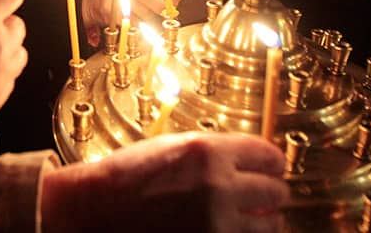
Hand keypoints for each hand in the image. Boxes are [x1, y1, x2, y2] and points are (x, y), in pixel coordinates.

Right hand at [40, 132, 288, 232]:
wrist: (95, 210)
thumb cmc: (127, 177)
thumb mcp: (174, 147)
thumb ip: (214, 153)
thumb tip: (249, 162)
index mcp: (209, 152)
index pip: (267, 155)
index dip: (274, 163)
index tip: (274, 168)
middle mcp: (219, 187)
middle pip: (275, 191)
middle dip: (272, 194)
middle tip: (268, 196)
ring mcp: (217, 224)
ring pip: (270, 226)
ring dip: (266, 222)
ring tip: (258, 220)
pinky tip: (236, 232)